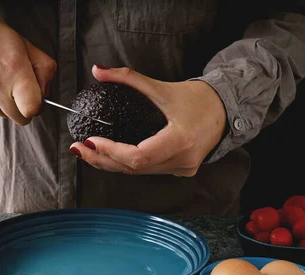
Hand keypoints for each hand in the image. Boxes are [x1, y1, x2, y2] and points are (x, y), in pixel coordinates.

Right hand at [0, 4, 56, 124]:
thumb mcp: (26, 45)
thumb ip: (44, 70)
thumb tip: (46, 94)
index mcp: (14, 69)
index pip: (32, 109)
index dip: (37, 106)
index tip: (36, 97)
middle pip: (19, 118)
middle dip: (23, 107)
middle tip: (19, 89)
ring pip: (3, 115)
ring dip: (6, 104)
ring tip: (1, 80)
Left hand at [70, 66, 226, 176]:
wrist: (227, 110)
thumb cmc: (200, 99)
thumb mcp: (162, 87)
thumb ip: (129, 79)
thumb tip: (98, 70)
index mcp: (179, 141)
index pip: (138, 157)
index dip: (111, 152)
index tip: (90, 141)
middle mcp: (181, 161)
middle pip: (134, 169)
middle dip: (102, 159)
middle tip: (78, 149)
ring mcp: (182, 169)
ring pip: (139, 173)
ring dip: (112, 164)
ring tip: (88, 152)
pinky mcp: (181, 171)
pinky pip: (149, 171)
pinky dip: (128, 164)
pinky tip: (110, 157)